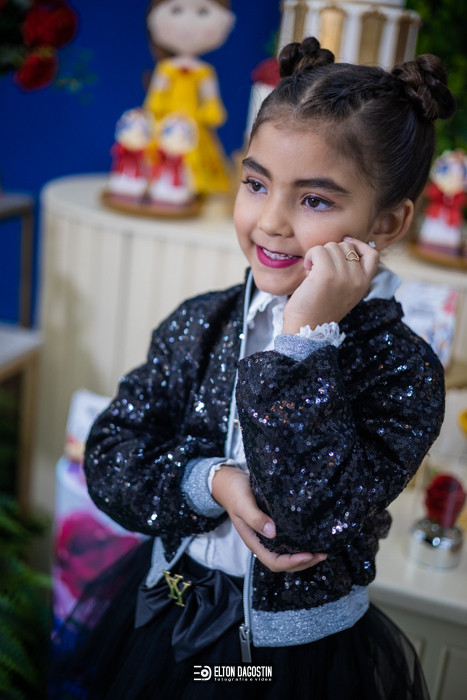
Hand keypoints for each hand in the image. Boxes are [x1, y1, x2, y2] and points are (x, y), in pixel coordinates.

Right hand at [212, 465, 326, 572]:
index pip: (274, 561)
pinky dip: (302, 543)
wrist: (231, 483)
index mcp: (254, 541)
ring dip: (305, 556)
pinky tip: (313, 537)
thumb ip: (255, 518)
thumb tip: (273, 533)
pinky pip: (289, 541)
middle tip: (322, 554)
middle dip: (303, 562)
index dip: (291, 562)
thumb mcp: (243, 504)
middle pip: (284, 562)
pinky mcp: (275, 526)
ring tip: (322, 550)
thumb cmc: (236, 493)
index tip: (308, 554)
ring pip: (288, 554)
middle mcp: (263, 542)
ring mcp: (269, 536)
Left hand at [282, 237, 379, 334]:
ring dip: (318, 255)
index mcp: (364, 284)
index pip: (373, 254)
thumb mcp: (344, 292)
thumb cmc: (320, 309)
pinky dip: (310, 256)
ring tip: (313, 271)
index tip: (344, 244)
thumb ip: (349, 273)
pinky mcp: (326, 274)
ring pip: (331, 246)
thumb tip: (344, 244)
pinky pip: (318, 250)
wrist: (307, 329)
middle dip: (331, 252)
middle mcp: (357, 280)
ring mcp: (343, 276)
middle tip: (320, 268)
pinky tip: (307, 270)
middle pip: (346, 247)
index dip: (359, 245)